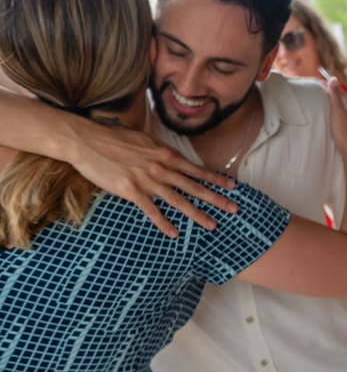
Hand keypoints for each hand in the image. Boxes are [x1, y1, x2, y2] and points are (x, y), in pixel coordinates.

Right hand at [69, 125, 236, 237]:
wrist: (86, 140)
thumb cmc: (113, 138)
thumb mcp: (144, 140)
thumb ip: (160, 151)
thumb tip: (171, 157)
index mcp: (165, 154)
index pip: (196, 169)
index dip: (215, 178)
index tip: (232, 186)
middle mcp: (161, 167)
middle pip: (194, 186)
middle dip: (216, 198)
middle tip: (234, 208)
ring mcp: (147, 180)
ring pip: (178, 200)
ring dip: (197, 214)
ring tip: (212, 225)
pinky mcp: (131, 190)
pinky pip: (151, 210)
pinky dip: (163, 223)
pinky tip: (174, 233)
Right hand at [326, 80, 346, 162]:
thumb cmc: (343, 129)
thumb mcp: (337, 110)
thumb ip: (335, 95)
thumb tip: (333, 79)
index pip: (339, 90)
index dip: (329, 85)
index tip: (320, 81)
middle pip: (342, 98)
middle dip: (333, 93)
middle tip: (321, 89)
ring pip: (343, 107)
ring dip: (335, 103)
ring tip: (326, 101)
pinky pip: (344, 114)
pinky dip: (338, 111)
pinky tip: (334, 115)